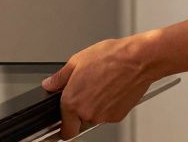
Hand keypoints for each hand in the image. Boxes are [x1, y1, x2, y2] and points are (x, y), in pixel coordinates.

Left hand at [42, 36, 159, 138]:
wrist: (138, 60)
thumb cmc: (110, 58)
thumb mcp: (77, 61)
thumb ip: (60, 78)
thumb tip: (49, 84)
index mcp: (72, 101)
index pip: (65, 129)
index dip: (65, 125)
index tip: (65, 121)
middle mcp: (87, 113)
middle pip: (80, 121)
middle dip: (81, 109)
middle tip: (87, 90)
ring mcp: (104, 117)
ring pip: (95, 117)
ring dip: (95, 106)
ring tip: (102, 84)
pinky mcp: (118, 116)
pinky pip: (108, 114)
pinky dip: (109, 105)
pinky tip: (112, 89)